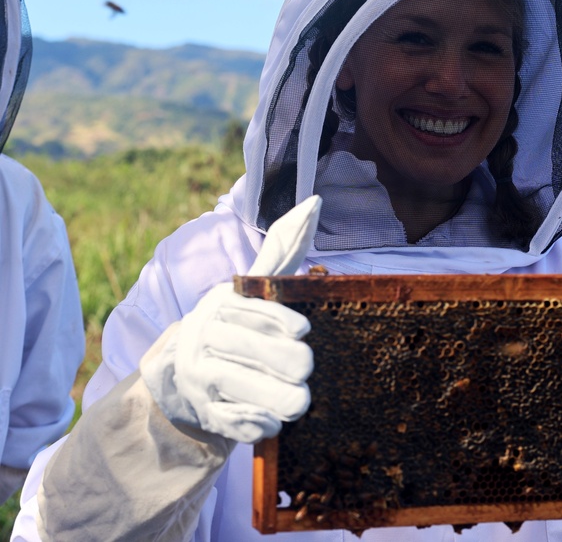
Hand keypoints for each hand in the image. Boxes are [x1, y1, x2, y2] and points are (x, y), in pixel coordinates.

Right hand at [141, 195, 321, 442]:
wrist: (182, 374)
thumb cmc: (239, 322)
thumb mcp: (256, 285)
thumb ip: (283, 248)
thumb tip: (314, 203)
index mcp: (221, 305)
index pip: (252, 310)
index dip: (279, 320)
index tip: (303, 329)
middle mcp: (204, 337)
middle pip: (252, 350)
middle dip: (288, 363)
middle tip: (305, 368)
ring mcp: (200, 376)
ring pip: (244, 387)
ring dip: (278, 397)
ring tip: (299, 399)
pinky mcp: (204, 412)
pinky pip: (236, 421)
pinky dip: (258, 422)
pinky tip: (273, 420)